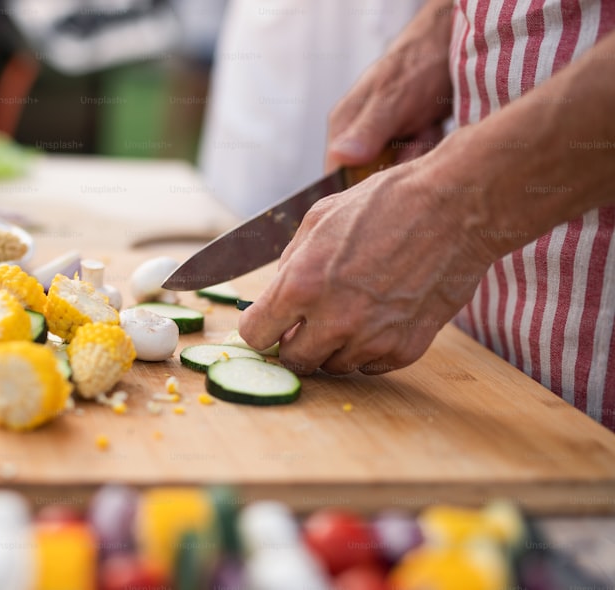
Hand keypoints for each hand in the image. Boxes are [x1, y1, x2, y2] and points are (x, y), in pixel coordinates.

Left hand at [238, 157, 494, 374]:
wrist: (455, 208)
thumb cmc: (386, 204)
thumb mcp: (318, 218)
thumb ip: (291, 262)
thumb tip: (277, 292)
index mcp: (300, 285)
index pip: (255, 335)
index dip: (260, 328)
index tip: (269, 323)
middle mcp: (333, 319)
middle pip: (293, 360)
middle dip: (294, 343)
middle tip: (307, 323)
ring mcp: (371, 339)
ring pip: (333, 367)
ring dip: (333, 347)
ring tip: (350, 313)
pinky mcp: (405, 349)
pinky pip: (371, 366)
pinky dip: (369, 350)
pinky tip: (379, 318)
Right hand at [325, 0, 453, 171]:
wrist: (452, 43)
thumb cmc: (418, 64)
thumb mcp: (393, 98)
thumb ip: (367, 129)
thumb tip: (341, 157)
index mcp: (344, 128)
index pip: (337, 176)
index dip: (359, 186)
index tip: (386, 175)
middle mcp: (360, 137)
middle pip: (370, 178)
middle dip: (397, 166)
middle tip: (415, 137)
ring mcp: (384, 139)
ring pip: (396, 171)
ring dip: (417, 155)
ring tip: (426, 127)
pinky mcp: (407, 141)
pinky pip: (416, 162)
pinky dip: (429, 149)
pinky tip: (433, 129)